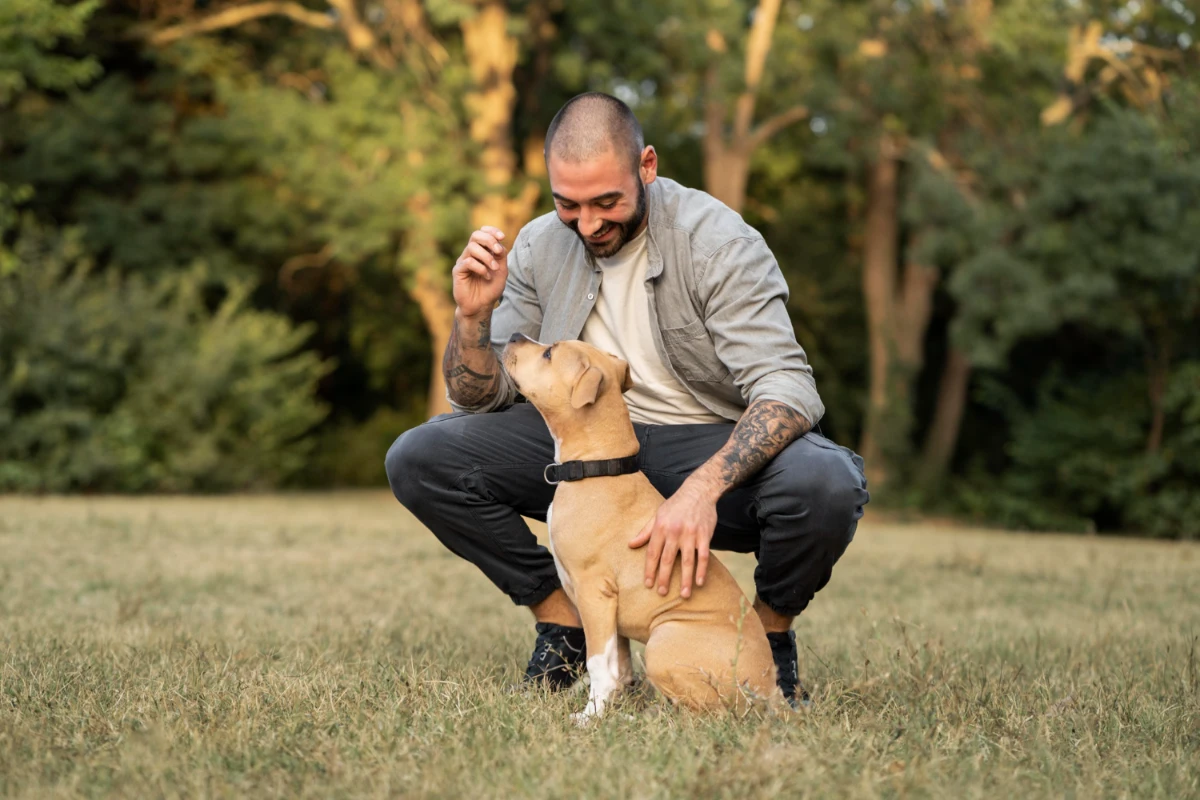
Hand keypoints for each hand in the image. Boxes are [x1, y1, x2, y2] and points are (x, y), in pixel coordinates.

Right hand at [453, 226, 507, 318]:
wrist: (481, 306)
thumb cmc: (491, 289)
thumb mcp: (502, 271)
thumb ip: (501, 256)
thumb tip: (500, 243)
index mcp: (481, 251)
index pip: (482, 232)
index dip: (491, 231)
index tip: (502, 236)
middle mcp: (471, 254)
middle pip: (475, 235)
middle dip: (489, 240)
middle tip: (498, 251)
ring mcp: (463, 261)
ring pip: (472, 247)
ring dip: (487, 257)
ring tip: (494, 268)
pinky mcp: (458, 271)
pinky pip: (468, 261)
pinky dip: (480, 267)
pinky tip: (486, 276)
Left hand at [628, 481, 717, 598]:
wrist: (699, 491)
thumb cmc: (676, 504)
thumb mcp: (658, 515)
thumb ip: (645, 531)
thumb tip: (630, 545)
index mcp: (661, 527)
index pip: (653, 553)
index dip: (650, 569)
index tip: (648, 584)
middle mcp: (674, 531)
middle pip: (668, 559)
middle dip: (664, 578)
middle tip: (661, 593)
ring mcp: (691, 534)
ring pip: (687, 561)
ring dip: (685, 579)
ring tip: (683, 595)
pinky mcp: (705, 535)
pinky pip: (703, 556)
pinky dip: (702, 570)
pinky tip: (700, 582)